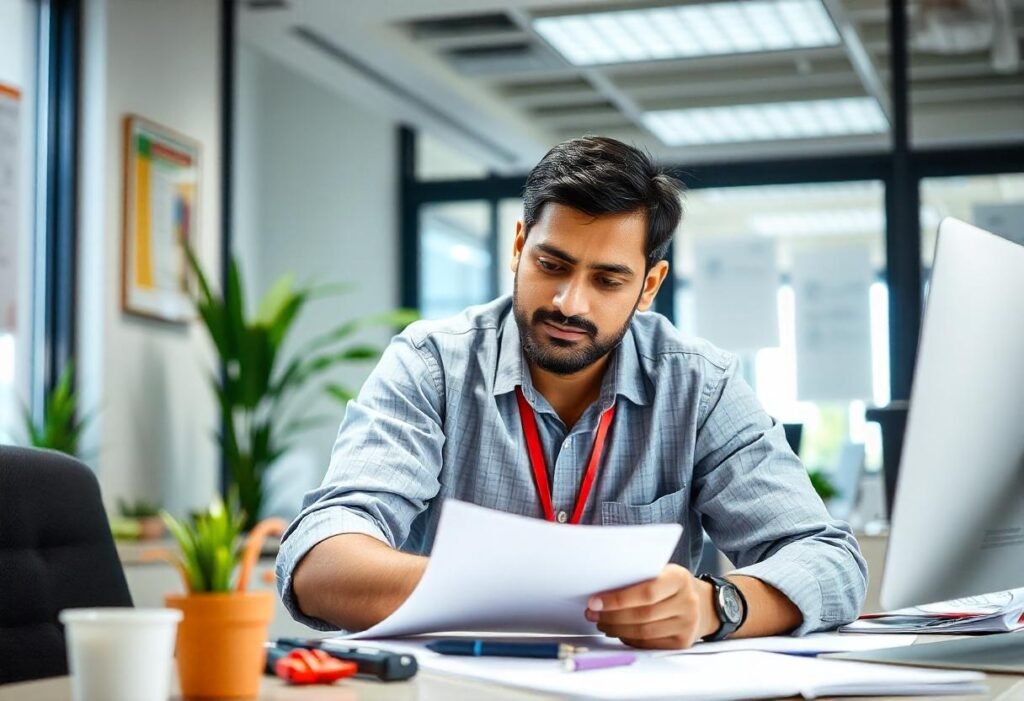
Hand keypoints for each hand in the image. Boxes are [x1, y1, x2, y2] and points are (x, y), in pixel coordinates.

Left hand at [584, 564, 717, 648]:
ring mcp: (687, 624)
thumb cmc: (672, 585)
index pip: (646, 592)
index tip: (595, 601)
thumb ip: (639, 577)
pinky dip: (629, 639)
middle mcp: (687, 602)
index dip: (617, 599)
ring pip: (644, 632)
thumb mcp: (662, 572)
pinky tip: (618, 632)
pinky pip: (649, 644)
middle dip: (611, 616)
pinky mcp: (683, 642)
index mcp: (679, 578)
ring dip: (617, 629)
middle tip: (592, 614)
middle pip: (642, 615)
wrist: (703, 604)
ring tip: (602, 623)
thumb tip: (602, 589)